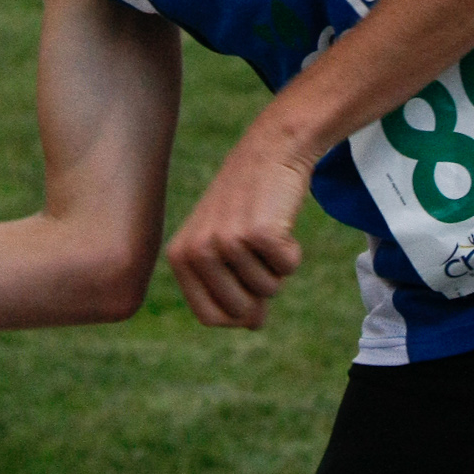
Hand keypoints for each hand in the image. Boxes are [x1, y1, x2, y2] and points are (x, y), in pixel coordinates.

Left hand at [166, 124, 310, 328]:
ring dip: (277, 266)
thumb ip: (229, 287)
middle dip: (260, 289)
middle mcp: (197, 251)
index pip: (209, 318)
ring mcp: (226, 241)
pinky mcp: (258, 232)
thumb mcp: (223, 243)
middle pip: (241, 310)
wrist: (268, 150)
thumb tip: (253, 324)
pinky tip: (280, 222)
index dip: (236, 313)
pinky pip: (287, 267)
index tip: (247, 290)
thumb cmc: (246, 202)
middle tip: (258, 249)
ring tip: (265, 229)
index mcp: (180, 257)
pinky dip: (292, 251)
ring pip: (268, 289)